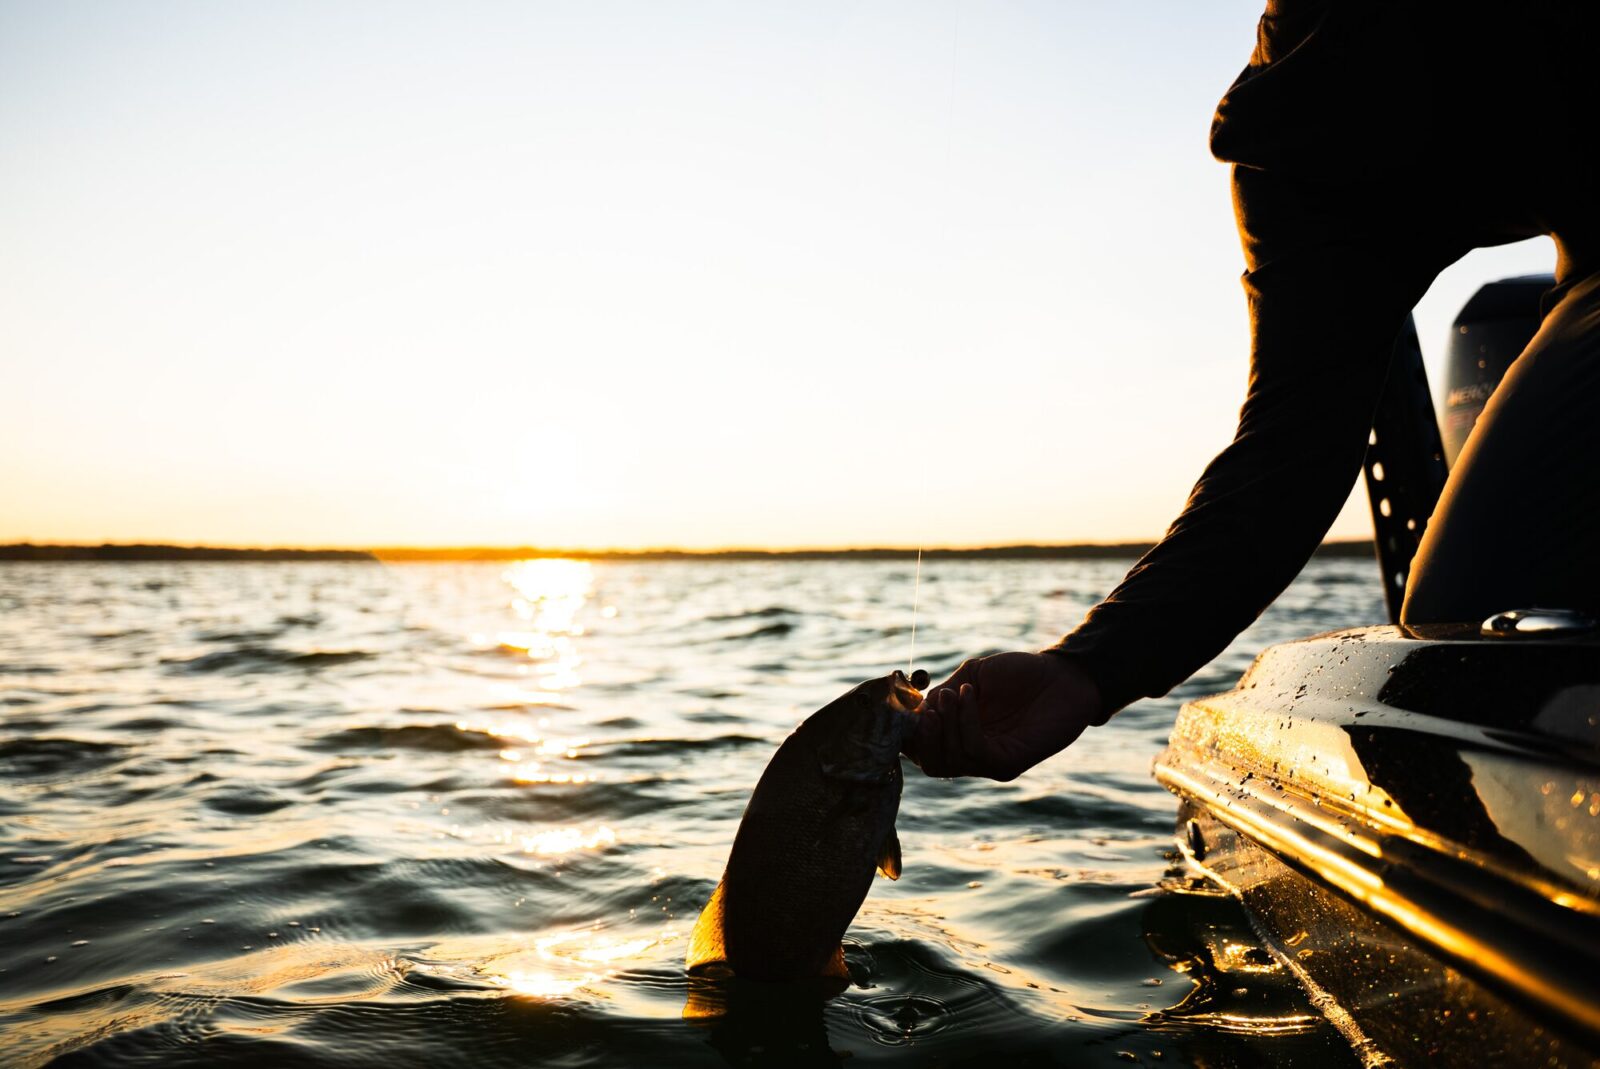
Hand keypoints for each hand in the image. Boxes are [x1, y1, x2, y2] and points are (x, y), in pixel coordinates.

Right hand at [906, 652, 1102, 780]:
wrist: (1063, 675)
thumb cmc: (1019, 674)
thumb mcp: (970, 677)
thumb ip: (941, 694)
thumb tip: (912, 710)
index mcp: (958, 735)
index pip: (921, 748)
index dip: (908, 732)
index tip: (903, 706)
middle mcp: (971, 753)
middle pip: (930, 762)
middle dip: (922, 735)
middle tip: (928, 707)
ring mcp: (990, 761)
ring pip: (949, 760)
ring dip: (944, 724)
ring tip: (953, 694)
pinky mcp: (1009, 763)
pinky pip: (975, 751)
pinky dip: (965, 723)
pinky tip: (968, 696)